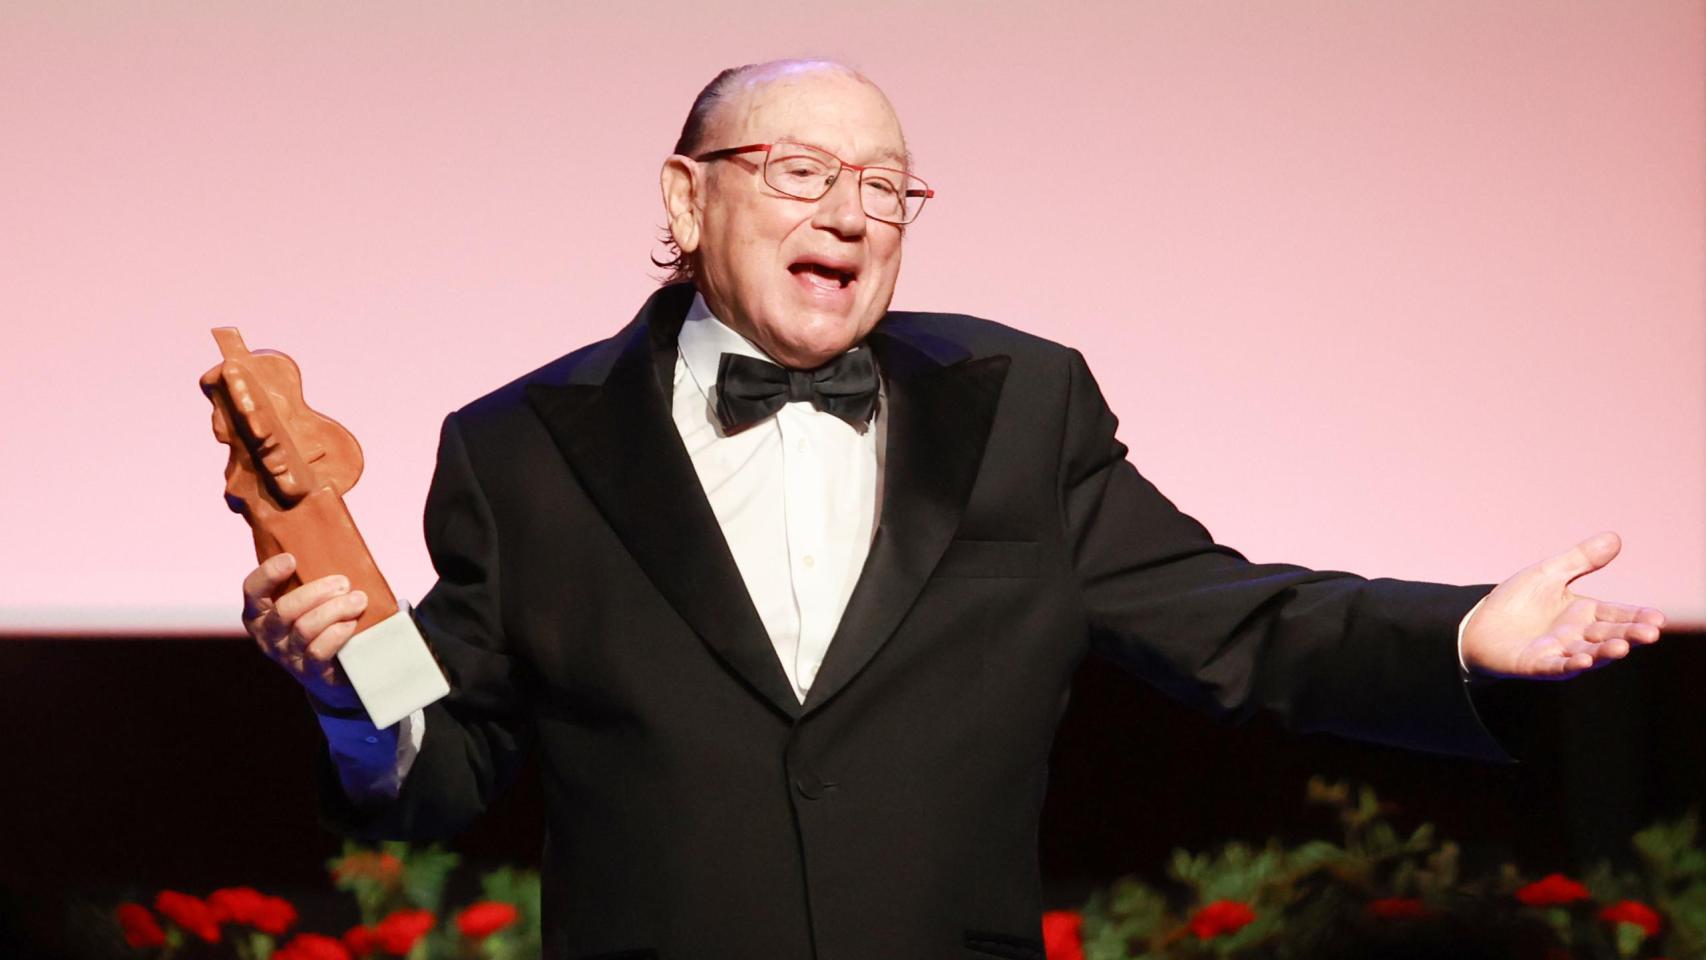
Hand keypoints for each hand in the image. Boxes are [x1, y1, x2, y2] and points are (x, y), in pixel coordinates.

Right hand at [242, 552, 368, 709]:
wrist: (336, 671)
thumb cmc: (322, 622)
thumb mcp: (308, 602)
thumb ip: (308, 579)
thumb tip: (333, 545)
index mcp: (261, 613)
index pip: (252, 590)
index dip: (268, 573)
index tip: (292, 559)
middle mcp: (268, 635)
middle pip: (284, 609)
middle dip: (317, 591)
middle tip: (344, 582)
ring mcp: (287, 655)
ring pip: (304, 628)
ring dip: (335, 610)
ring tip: (358, 600)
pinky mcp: (309, 672)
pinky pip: (319, 651)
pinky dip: (337, 634)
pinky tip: (351, 624)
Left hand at [1461, 531, 1665, 679]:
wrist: (1478, 624)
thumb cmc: (1517, 601)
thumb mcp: (1549, 574)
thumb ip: (1580, 559)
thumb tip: (1615, 538)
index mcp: (1584, 613)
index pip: (1617, 614)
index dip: (1637, 616)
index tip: (1658, 618)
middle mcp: (1577, 635)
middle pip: (1608, 635)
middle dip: (1629, 635)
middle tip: (1651, 633)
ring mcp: (1558, 652)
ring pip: (1588, 653)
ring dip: (1604, 652)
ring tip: (1622, 648)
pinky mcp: (1535, 664)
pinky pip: (1555, 666)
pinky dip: (1569, 663)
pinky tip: (1582, 659)